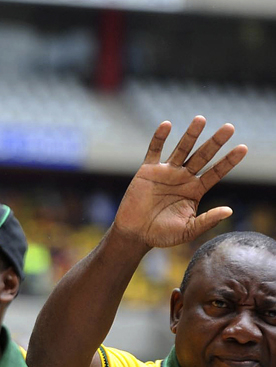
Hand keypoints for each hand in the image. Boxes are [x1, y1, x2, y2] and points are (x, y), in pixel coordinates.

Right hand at [112, 117, 245, 249]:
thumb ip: (207, 220)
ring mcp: (166, 172)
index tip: (243, 148)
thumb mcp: (188, 231)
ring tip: (201, 119)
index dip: (229, 161)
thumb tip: (229, 210)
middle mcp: (183, 177)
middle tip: (229, 127)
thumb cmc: (162, 235)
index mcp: (195, 190)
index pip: (216, 172)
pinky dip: (159, 138)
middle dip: (215, 142)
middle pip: (202, 155)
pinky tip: (167, 125)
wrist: (134, 234)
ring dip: (191, 135)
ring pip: (182, 149)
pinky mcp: (147, 171)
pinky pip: (154, 151)